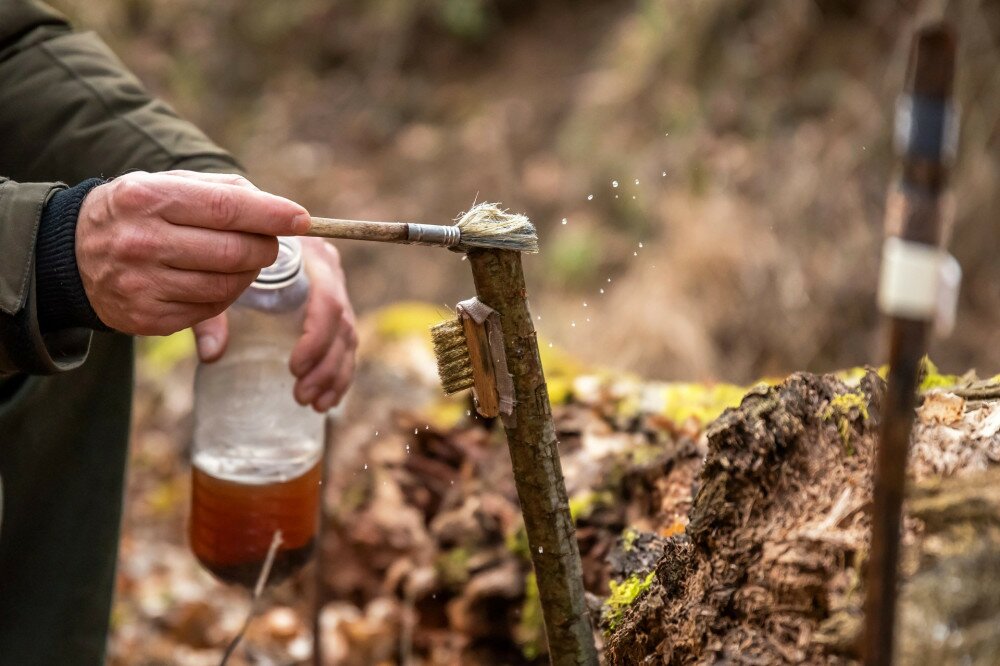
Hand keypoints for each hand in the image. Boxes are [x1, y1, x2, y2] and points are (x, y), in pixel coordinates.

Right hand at [76, 170, 308, 334]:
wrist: (70, 254)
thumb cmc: (138, 212)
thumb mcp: (166, 184)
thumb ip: (223, 191)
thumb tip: (281, 213)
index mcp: (148, 198)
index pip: (226, 208)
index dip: (272, 215)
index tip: (301, 219)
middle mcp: (141, 242)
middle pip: (233, 251)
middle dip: (264, 247)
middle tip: (268, 242)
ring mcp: (142, 284)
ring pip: (227, 285)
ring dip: (248, 273)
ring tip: (242, 260)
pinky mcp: (147, 318)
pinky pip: (208, 310)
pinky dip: (225, 296)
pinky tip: (216, 280)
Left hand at [194, 238, 356, 411]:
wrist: (236, 242)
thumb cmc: (228, 261)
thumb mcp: (217, 282)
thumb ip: (212, 314)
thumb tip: (211, 354)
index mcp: (310, 257)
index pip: (328, 300)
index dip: (317, 337)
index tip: (294, 367)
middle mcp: (330, 273)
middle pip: (342, 324)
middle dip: (325, 364)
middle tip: (300, 394)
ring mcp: (335, 294)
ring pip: (348, 338)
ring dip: (333, 375)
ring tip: (309, 402)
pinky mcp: (332, 314)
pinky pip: (346, 347)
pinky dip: (339, 377)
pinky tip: (324, 402)